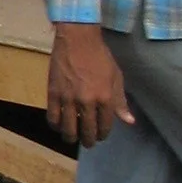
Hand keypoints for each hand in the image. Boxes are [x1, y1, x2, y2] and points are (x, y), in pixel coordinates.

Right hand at [45, 21, 131, 150]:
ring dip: (71, 138)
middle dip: (89, 140)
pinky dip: (55, 126)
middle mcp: (87, 101)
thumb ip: (120, 101)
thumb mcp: (116, 77)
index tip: (101, 135)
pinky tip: (59, 125)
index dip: (103, 134)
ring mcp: (68, 99)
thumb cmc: (100, 57)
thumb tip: (129, 121)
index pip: (105, 125)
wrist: (77, 40)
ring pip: (68, 129)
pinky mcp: (53, 94)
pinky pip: (52, 118)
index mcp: (105, 98)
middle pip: (87, 131)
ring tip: (72, 138)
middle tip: (88, 142)